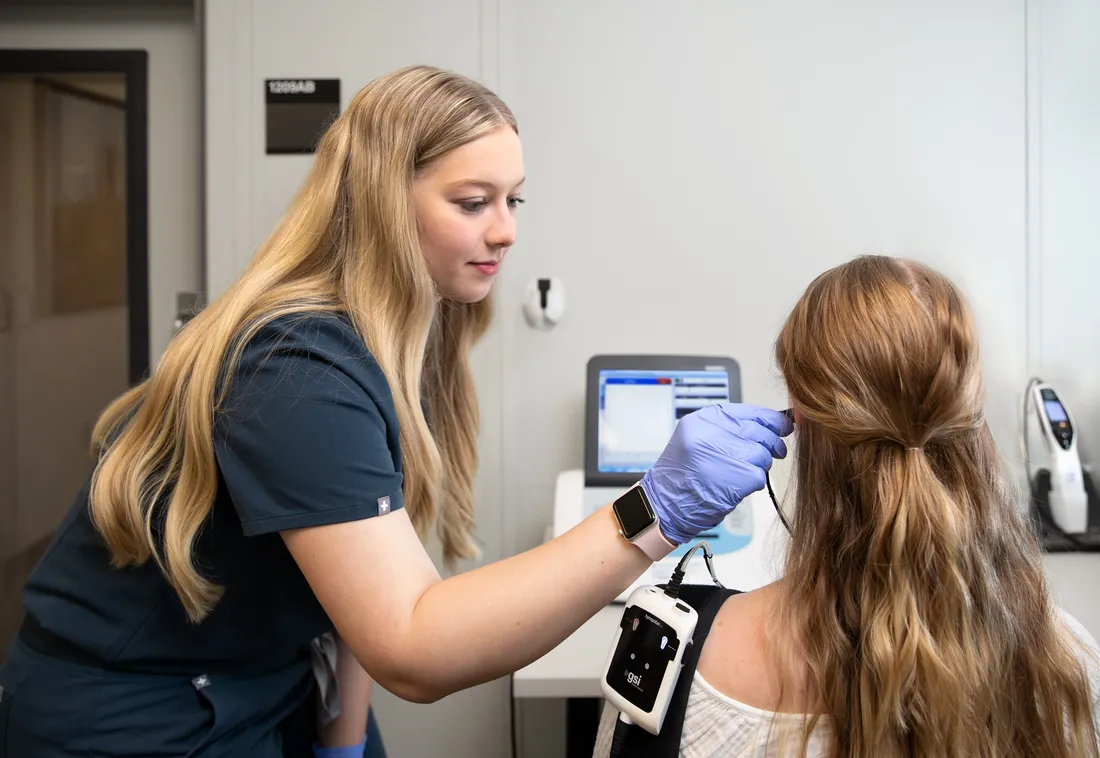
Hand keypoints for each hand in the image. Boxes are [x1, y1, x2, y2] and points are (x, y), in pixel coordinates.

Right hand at [640, 403, 792, 544]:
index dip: (772, 420)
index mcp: (705, 419)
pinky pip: (760, 476)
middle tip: (776, 451)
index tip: (783, 426)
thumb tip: (767, 426)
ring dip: (759, 466)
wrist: (665, 503)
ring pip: (763, 455)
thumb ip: (728, 428)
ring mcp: (725, 454)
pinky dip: (753, 483)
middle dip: (772, 443)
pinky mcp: (737, 477)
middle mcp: (713, 433)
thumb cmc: (682, 474)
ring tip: (739, 473)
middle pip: (761, 432)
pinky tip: (736, 486)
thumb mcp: (696, 438)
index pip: (751, 411)